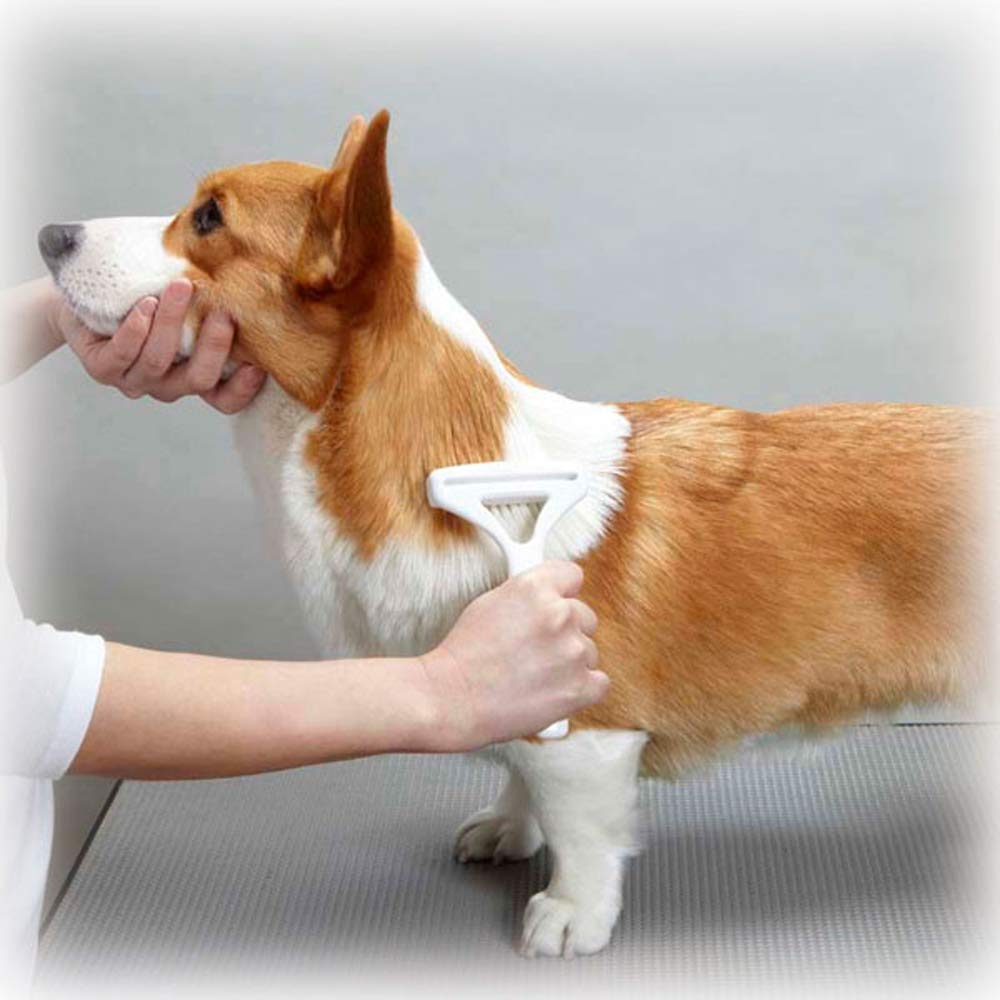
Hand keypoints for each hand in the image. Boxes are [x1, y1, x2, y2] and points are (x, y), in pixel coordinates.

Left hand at [55, 278, 265, 412]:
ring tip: (180, 288)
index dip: (243, 388)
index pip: (225, 400)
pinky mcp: (103, 369)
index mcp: (194, 375)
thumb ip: (216, 289)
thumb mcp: (189, 293)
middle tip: (222, 313)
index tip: (259, 363)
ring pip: (158, 362)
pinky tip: (145, 304)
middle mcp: (168, 385)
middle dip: (212, 347)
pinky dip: (137, 329)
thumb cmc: (149, 290)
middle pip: (198, 380)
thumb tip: (247, 256)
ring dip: (171, 323)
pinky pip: (122, 356)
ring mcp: (135, 380)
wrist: (93, 292)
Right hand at [420, 562, 608, 750]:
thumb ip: (528, 595)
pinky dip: (582, 689)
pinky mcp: (579, 687)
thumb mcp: (489, 603)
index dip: (562, 593)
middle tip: (537, 650)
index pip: (572, 576)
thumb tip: (549, 597)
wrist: (452, 698)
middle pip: (585, 616)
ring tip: (536, 675)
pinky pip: (599, 682)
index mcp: (534, 588)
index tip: (557, 604)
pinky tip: (555, 690)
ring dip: (570, 663)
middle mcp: (559, 614)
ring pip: (589, 652)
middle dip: (566, 632)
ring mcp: (572, 652)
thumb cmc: (463, 655)